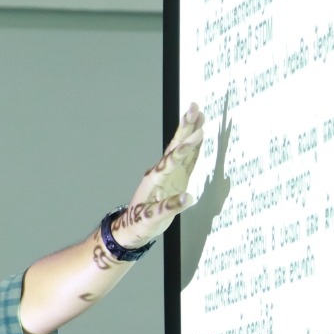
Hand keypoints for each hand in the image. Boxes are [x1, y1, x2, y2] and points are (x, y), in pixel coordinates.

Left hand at [113, 102, 205, 246]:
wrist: (133, 226)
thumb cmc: (141, 223)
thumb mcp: (152, 218)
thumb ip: (169, 207)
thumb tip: (189, 197)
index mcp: (156, 179)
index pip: (173, 159)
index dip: (187, 146)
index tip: (200, 132)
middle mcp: (162, 171)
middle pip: (176, 146)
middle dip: (186, 127)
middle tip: (195, 107)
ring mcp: (169, 173)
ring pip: (181, 148)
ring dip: (190, 131)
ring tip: (199, 113)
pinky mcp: (175, 179)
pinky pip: (186, 158)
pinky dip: (194, 146)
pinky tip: (200, 135)